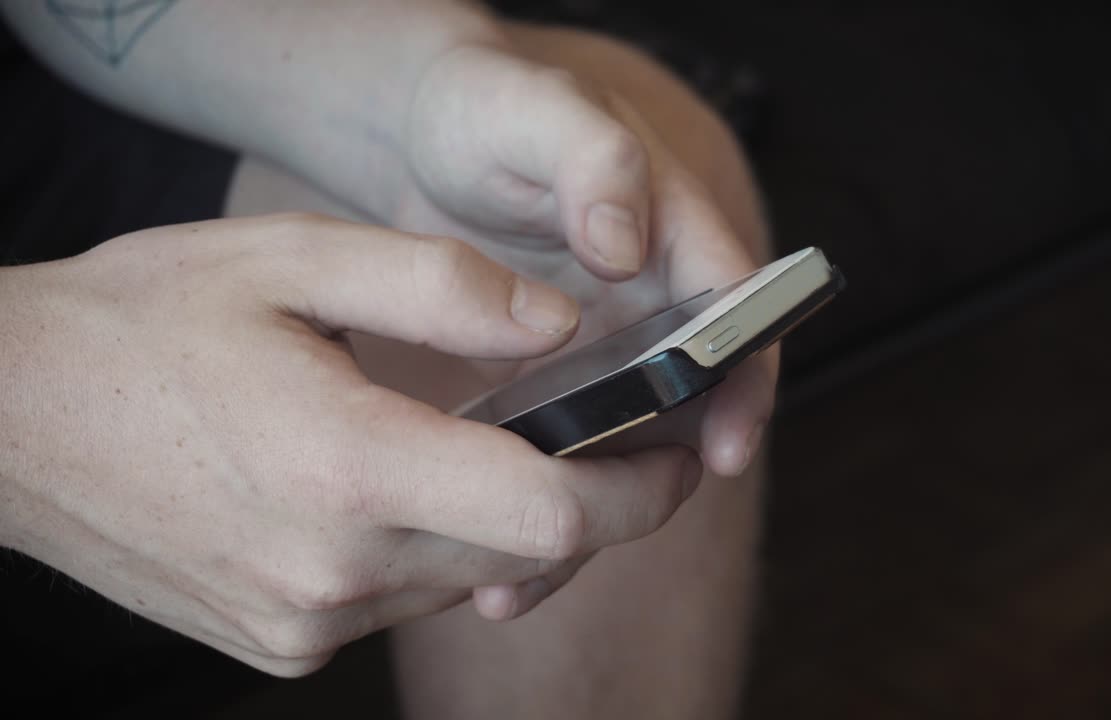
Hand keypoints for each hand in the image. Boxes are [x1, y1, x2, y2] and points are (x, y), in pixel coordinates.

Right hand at [0, 214, 700, 675]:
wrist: (11, 419)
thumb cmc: (143, 323)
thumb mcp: (292, 255)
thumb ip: (441, 287)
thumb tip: (556, 323)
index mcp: (346, 466)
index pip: (553, 513)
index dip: (640, 490)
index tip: (675, 456)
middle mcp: (333, 569)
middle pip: (526, 554)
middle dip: (591, 503)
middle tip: (612, 440)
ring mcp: (305, 622)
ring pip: (470, 579)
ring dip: (507, 523)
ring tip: (490, 449)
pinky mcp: (282, 644)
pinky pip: (404, 599)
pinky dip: (435, 549)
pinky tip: (401, 488)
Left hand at [376, 23, 775, 477]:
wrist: (419, 137)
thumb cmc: (485, 110)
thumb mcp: (534, 109)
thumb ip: (592, 160)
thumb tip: (628, 247)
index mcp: (673, 224)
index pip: (736, 306)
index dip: (743, 378)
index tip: (728, 442)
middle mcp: (655, 286)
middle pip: (703, 383)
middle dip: (684, 456)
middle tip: (637, 512)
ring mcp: (609, 333)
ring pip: (643, 420)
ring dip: (620, 481)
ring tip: (559, 544)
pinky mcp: (558, 367)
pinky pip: (580, 430)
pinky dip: (560, 474)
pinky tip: (519, 518)